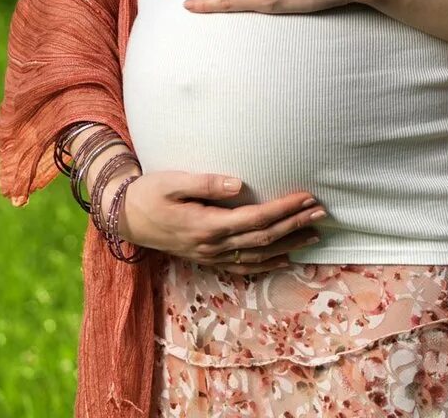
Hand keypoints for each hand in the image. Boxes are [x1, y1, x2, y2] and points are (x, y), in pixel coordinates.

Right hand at [117, 171, 327, 274]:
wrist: (124, 216)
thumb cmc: (150, 192)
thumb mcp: (174, 181)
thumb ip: (207, 183)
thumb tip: (240, 185)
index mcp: (208, 225)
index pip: (257, 219)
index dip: (285, 209)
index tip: (307, 197)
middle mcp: (213, 245)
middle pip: (263, 238)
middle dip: (295, 225)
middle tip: (322, 212)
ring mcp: (210, 255)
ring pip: (258, 255)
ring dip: (289, 244)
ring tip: (314, 234)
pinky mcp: (207, 258)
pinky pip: (243, 266)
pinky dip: (267, 263)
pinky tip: (285, 258)